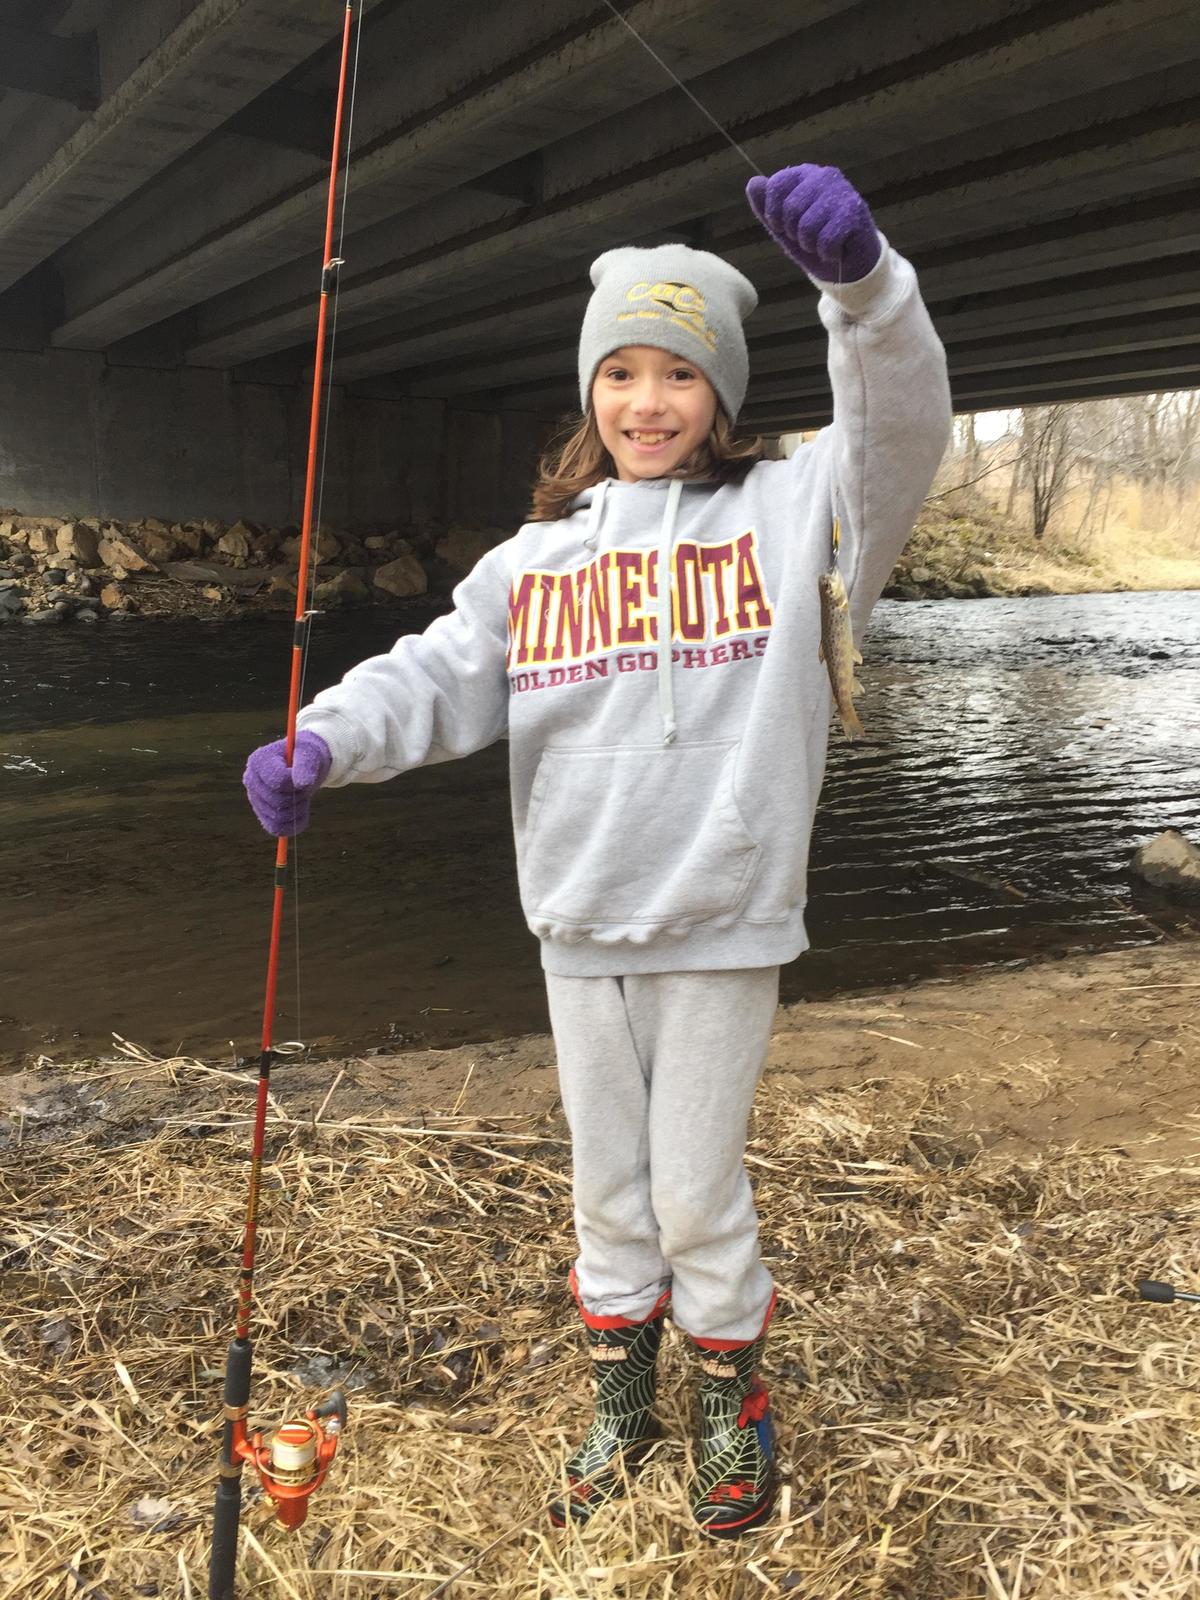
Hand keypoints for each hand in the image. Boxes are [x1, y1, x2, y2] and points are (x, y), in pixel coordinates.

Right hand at [243, 730, 331, 836]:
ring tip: (303, 796)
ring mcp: (255, 799)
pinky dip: (294, 825)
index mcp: (258, 762)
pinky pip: (277, 829)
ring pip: (278, 817)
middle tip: (305, 786)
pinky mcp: (262, 814)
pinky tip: (302, 813)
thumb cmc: (306, 755)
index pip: (278, 782)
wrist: (305, 765)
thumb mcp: (310, 754)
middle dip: (298, 796)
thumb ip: (306, 766)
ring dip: (298, 810)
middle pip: (278, 801)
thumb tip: (302, 784)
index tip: (303, 774)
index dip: (296, 783)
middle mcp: (251, 781)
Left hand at [746, 164, 880, 282]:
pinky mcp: (855, 211)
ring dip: (811, 245)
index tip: (784, 226)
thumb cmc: (814, 240)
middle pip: (790, 208)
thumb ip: (766, 207)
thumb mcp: (784, 227)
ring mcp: (842, 191)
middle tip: (808, 236)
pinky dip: (826, 253)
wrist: (849, 261)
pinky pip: (825, 241)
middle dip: (794, 233)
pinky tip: (835, 248)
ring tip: (821, 242)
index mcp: (804, 175)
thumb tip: (753, 183)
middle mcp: (824, 176)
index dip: (774, 215)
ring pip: (807, 227)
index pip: (775, 185)